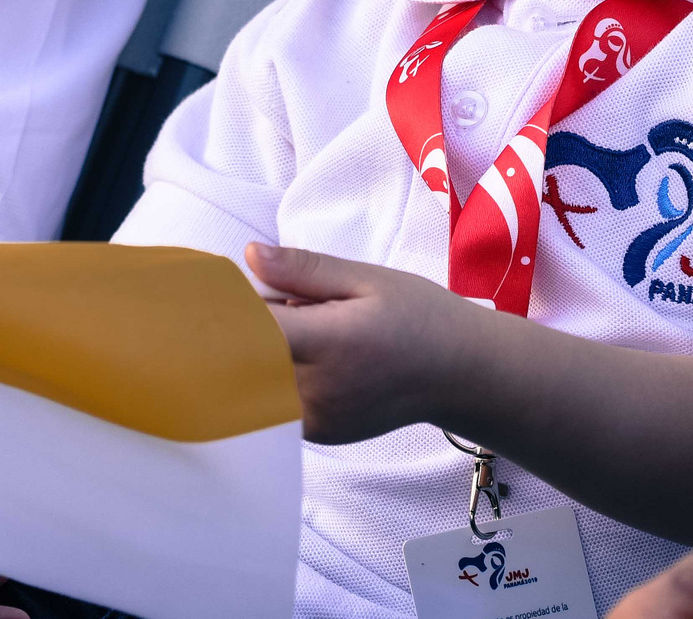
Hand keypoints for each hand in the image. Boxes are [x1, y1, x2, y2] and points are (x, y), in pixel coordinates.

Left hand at [245, 242, 487, 443]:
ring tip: (301, 332)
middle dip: (242, 330)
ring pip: (253, 386)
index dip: (231, 306)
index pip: (249, 329)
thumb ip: (304, 270)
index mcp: (330, 344)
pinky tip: (306, 358)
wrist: (461, 374)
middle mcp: (318, 392)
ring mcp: (316, 422)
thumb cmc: (417, 317)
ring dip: (256, 357)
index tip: (233, 287)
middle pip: (242, 361)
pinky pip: (272, 405)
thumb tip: (248, 256)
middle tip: (277, 302)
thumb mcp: (367, 279)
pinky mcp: (317, 436)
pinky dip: (271, 379)